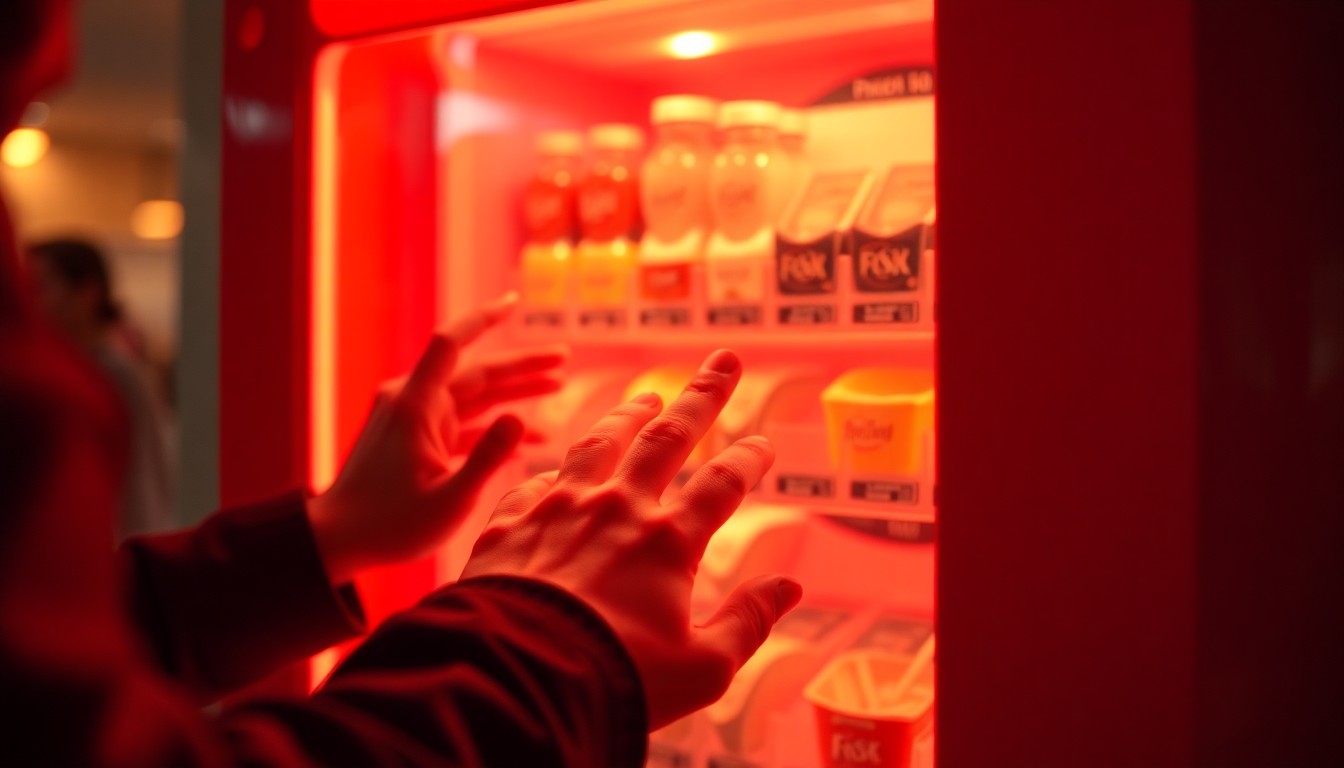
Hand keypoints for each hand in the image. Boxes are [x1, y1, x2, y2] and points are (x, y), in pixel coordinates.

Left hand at [308, 294, 564, 584]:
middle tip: (564, 358)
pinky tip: (532, 436)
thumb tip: (522, 418)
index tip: (514, 302)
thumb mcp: (450, 499)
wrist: (339, 541)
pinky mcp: (417, 440)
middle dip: (522, 366)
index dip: (483, 318)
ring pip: (474, 398)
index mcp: (417, 406)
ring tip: (558, 387)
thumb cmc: (389, 525)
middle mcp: (414, 403)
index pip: (452, 343)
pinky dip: (494, 427)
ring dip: (513, 394)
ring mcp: (415, 421)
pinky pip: (463, 424)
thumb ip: (489, 458)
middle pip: (476, 372)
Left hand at [461, 349, 803, 728]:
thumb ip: (748, 623)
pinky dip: (561, 470)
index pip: (721, 484)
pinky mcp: (511, 520)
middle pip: (668, 438)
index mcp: (668, 542)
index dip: (748, 460)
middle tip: (723, 362)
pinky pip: (540, 480)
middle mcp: (617, 509)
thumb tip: (791, 587)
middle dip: (701, 397)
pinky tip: (564, 468)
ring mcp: (560, 507)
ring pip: (600, 442)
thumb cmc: (615, 682)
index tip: (764, 442)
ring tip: (645, 397)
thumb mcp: (702, 670)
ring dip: (627, 415)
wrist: (514, 681)